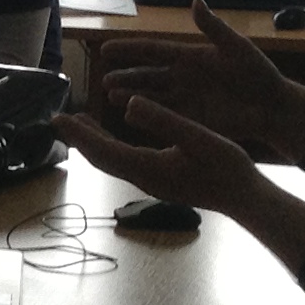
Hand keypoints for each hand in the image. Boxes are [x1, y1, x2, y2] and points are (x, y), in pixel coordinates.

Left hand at [54, 95, 272, 216]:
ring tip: (80, 123)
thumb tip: (129, 104)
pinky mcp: (160, 182)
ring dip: (93, 143)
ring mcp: (151, 183)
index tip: (58, 117)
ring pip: (112, 162)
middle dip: (79, 138)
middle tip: (59, 118)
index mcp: (148, 167)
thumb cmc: (228, 168)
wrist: (246, 199)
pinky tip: (115, 138)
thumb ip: (164, 121)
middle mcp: (143, 178)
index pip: (102, 149)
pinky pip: (125, 164)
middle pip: (101, 158)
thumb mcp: (198, 137)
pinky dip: (111, 148)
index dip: (78, 133)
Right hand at [99, 0, 304, 159]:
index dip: (130, 50)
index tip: (106, 48)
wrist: (273, 108)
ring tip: (109, 96)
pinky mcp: (190, 118)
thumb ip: (214, 28)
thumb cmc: (259, 74)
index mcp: (190, 56)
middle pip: (146, 75)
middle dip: (124, 76)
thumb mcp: (237, 48)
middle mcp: (182, 76)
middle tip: (103, 79)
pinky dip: (146, 115)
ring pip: (150, 96)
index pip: (153, 51)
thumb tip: (196, 0)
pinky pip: (163, 115)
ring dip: (130, 95)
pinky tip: (129, 115)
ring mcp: (184, 99)